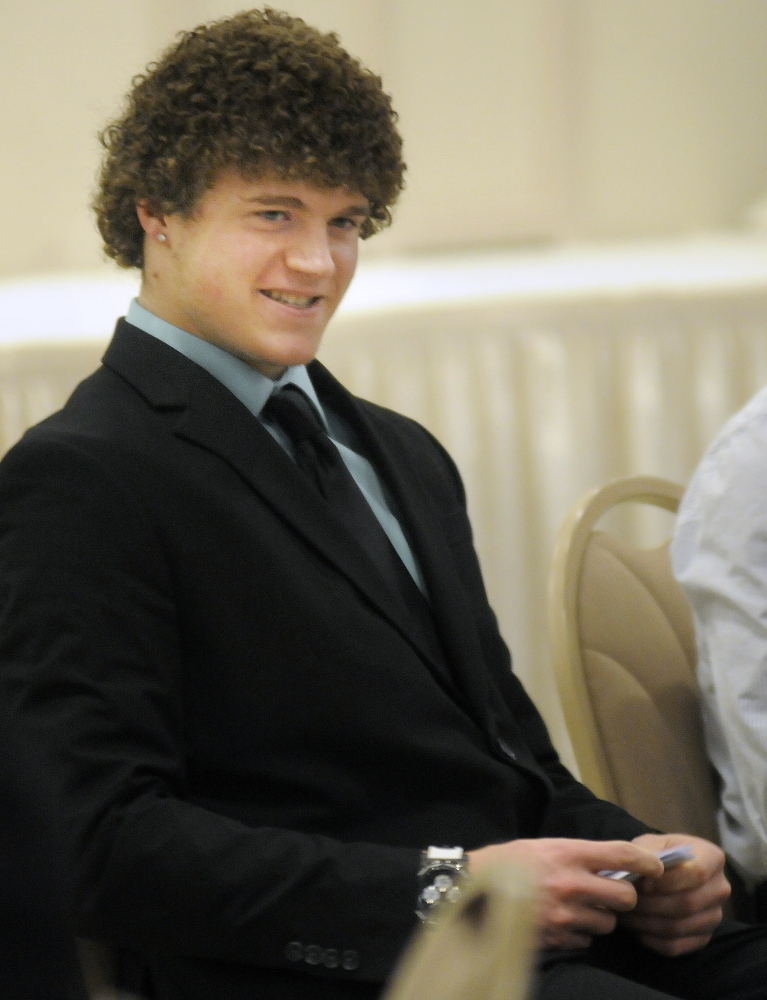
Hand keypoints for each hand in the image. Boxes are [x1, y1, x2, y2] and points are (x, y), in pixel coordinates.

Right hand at [468, 838, 663, 949]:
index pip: (620, 853)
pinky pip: (586, 941)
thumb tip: (610, 866)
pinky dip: (580, 935)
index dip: (645, 861)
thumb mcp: (543, 848)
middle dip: (622, 897)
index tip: (657, 867)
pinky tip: (562, 922)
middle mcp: (571, 883)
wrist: (473, 890)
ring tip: (579, 909)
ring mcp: (565, 914)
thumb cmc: (508, 863)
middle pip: (624, 896)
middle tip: (609, 894)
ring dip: (600, 918)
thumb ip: (576, 857)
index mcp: (567, 853)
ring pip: (608, 923)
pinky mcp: (557, 938)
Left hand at [620, 833, 729, 955]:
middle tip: (627, 901)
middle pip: (687, 903)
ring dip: (647, 923)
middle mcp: (720, 889)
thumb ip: (648, 854)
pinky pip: (675, 946)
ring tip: (626, 914)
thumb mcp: (651, 843)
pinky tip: (636, 928)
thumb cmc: (656, 855)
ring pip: (679, 926)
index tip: (642, 884)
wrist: (664, 873)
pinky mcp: (702, 939)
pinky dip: (651, 939)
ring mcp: (713, 917)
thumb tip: (641, 872)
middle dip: (651, 904)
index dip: (666, 881)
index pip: (696, 873)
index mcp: (712, 858)